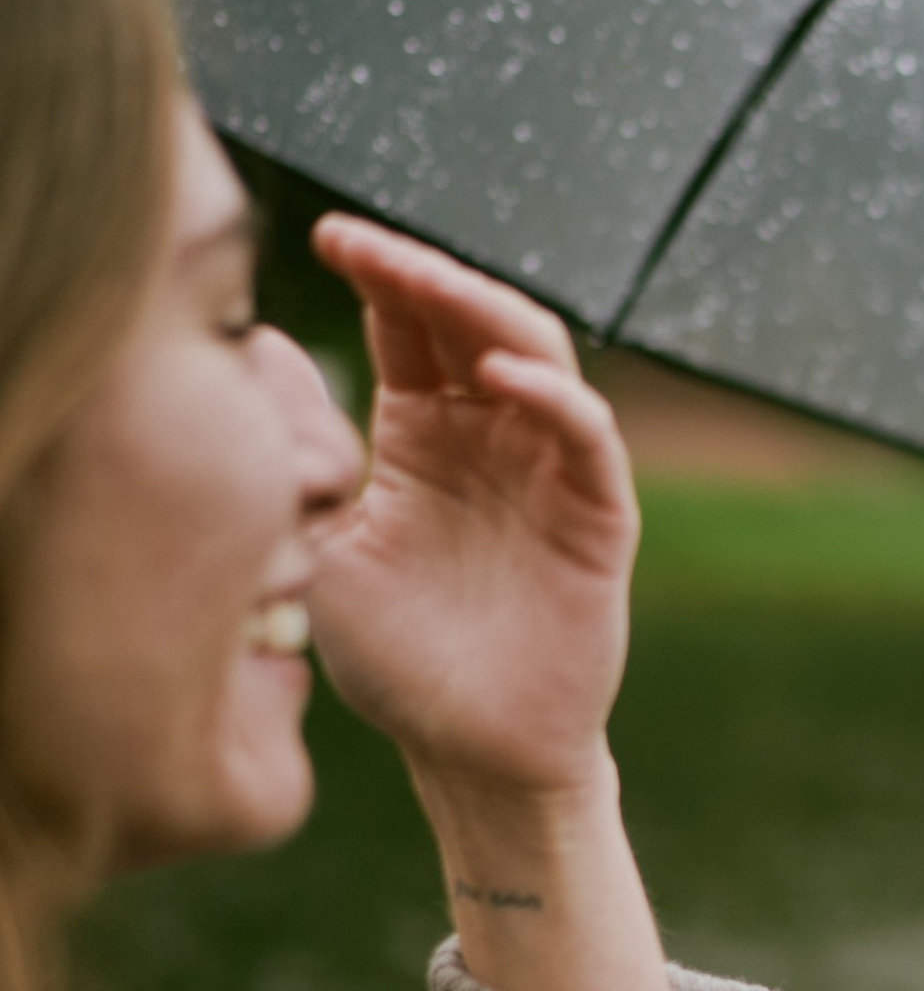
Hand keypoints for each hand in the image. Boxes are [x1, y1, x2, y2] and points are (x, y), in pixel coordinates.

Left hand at [304, 216, 636, 800]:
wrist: (469, 755)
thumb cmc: (396, 662)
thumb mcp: (320, 544)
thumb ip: (300, 451)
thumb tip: (257, 343)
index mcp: (424, 435)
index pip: (408, 326)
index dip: (376, 272)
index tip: (322, 235)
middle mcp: (492, 438)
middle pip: (470, 320)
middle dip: (421, 273)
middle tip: (363, 244)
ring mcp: (551, 471)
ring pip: (536, 353)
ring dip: (483, 309)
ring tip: (426, 280)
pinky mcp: (599, 518)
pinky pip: (588, 437)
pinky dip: (552, 396)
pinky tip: (498, 376)